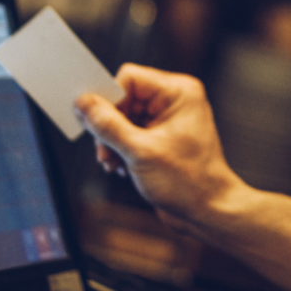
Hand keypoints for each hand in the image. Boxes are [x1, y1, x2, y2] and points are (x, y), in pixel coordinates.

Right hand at [74, 63, 244, 233]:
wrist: (207, 211)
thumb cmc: (188, 181)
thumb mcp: (140, 152)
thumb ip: (108, 126)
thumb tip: (84, 103)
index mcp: (178, 92)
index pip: (130, 78)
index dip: (109, 99)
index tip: (95, 123)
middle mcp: (174, 100)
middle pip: (124, 98)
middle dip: (110, 126)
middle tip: (105, 151)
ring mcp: (168, 118)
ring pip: (124, 117)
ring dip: (113, 141)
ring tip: (113, 163)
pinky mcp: (161, 136)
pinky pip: (130, 132)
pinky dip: (121, 148)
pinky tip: (122, 167)